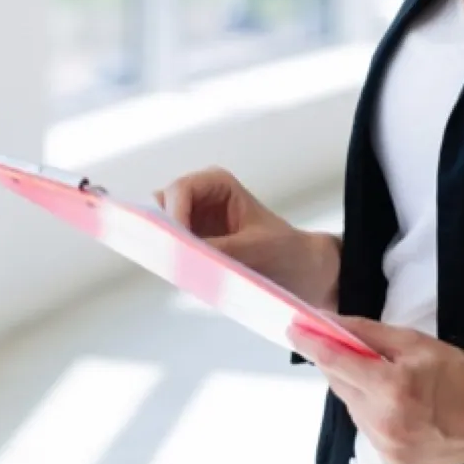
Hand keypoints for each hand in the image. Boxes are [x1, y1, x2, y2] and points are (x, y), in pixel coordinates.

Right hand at [153, 165, 339, 309]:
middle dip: (164, 234)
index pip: (179, 191)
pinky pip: (170, 253)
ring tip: (178, 272)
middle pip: (162, 209)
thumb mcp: (254, 251)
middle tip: (169, 262)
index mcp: (217, 184)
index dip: (172, 216)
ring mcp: (192, 223)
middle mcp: (199, 198)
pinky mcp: (191, 248)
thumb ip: (217, 249)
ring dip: (166, 251)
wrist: (302, 271)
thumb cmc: (284, 251)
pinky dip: (172, 264)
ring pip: (161, 233)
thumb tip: (180, 255)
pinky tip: (184, 279)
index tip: (177, 247)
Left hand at [287, 315, 463, 463]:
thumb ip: (371, 335)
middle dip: (340, 366)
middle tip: (346, 347)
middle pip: (342, 387)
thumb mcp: (417, 343)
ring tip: (386, 379)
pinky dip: (373, 414)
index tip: (293, 330)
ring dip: (358, 391)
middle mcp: (383, 425)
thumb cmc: (461, 373)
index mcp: (392, 389)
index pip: (337, 363)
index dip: (312, 344)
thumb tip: (333, 325)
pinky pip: (369, 431)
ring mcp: (387, 450)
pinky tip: (397, 405)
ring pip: (354, 410)